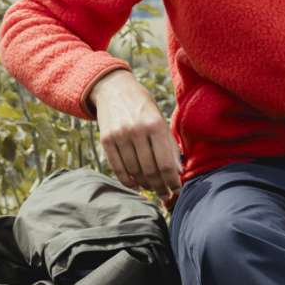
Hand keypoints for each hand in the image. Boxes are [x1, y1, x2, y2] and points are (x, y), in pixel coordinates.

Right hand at [88, 68, 181, 195]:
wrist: (114, 89)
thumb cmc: (142, 106)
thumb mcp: (160, 119)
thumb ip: (170, 145)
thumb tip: (178, 172)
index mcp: (155, 124)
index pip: (166, 163)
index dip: (172, 181)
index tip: (177, 190)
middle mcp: (137, 130)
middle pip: (150, 170)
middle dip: (160, 187)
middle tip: (165, 195)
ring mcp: (119, 135)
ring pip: (134, 171)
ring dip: (144, 185)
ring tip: (152, 188)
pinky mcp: (106, 140)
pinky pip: (117, 168)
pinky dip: (127, 181)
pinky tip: (135, 184)